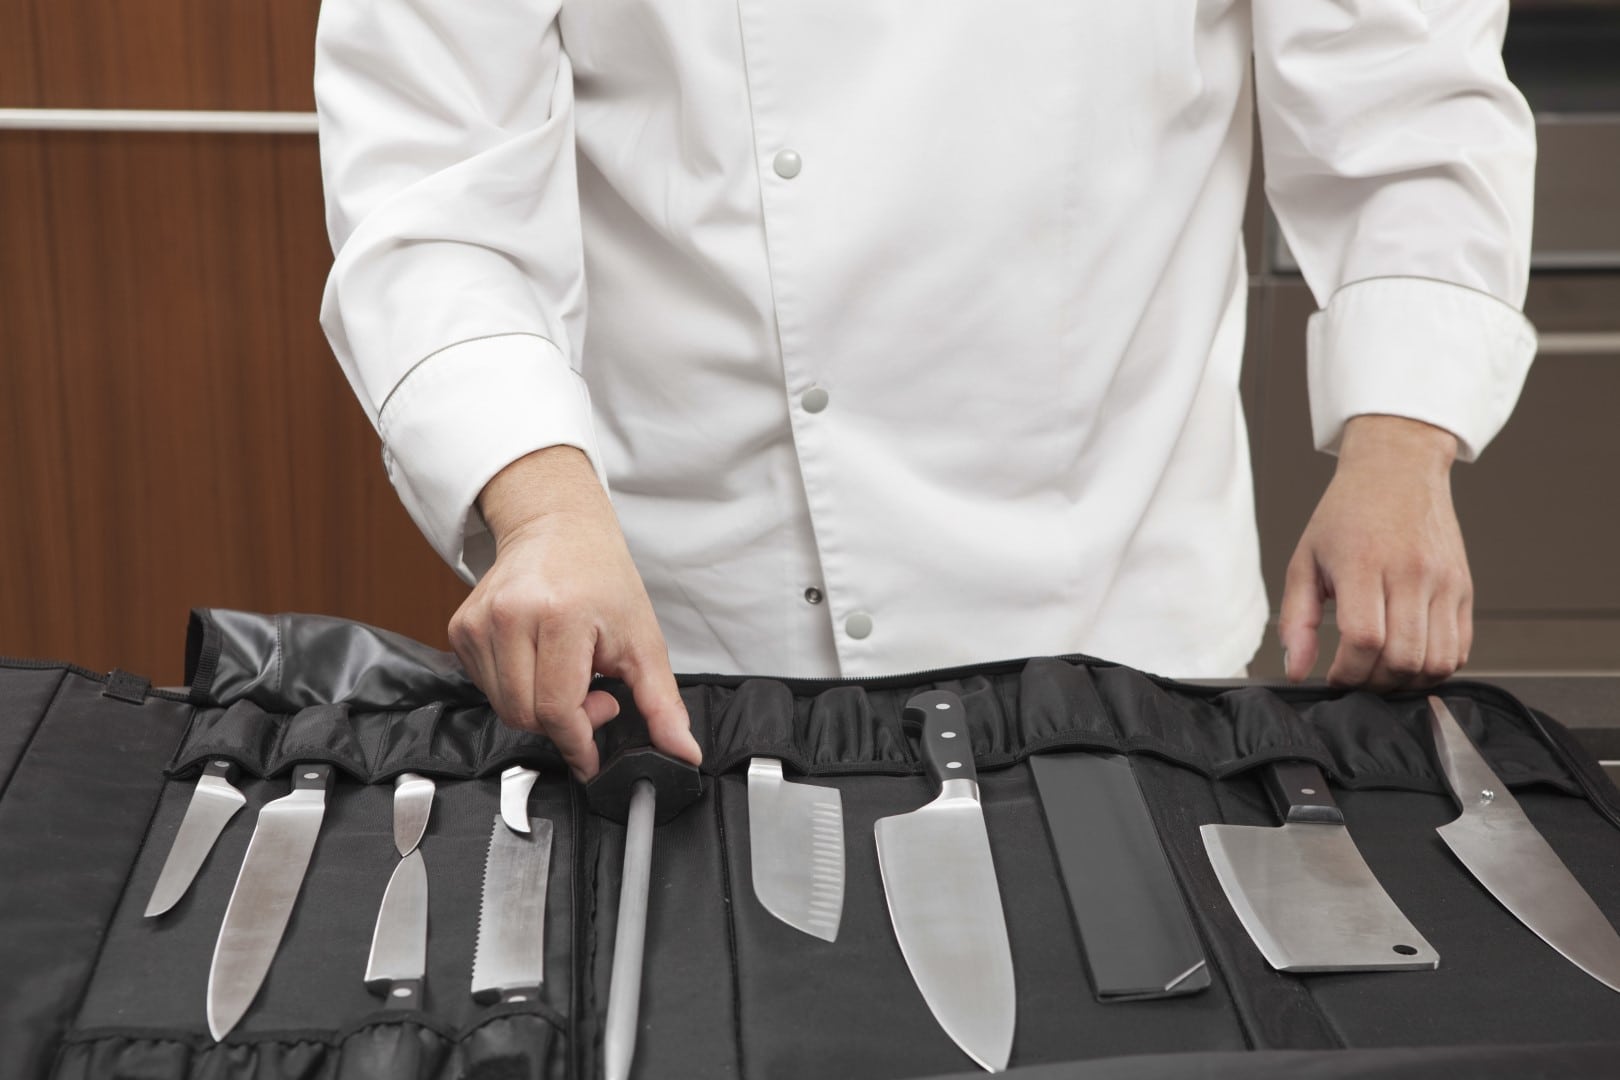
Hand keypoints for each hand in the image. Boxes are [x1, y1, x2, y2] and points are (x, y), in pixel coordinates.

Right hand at [448, 446, 701, 779]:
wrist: (559, 528)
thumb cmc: (602, 579)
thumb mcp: (643, 640)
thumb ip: (661, 702)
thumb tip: (683, 753)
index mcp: (559, 616)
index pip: (556, 710)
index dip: (578, 743)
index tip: (594, 758)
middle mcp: (510, 616)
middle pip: (526, 716)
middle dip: (564, 722)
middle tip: (592, 692)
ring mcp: (479, 622)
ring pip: (504, 707)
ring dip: (539, 706)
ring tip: (566, 672)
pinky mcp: (461, 628)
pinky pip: (486, 688)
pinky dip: (516, 689)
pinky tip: (539, 661)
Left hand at [1278, 415, 1471, 691]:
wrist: (1398, 469)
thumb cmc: (1347, 513)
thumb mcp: (1304, 560)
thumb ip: (1296, 620)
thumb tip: (1296, 671)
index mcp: (1364, 564)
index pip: (1364, 640)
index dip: (1347, 672)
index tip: (1333, 677)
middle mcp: (1411, 573)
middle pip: (1402, 658)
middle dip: (1374, 683)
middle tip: (1355, 676)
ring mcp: (1444, 582)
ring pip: (1436, 662)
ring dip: (1407, 681)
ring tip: (1381, 670)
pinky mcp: (1465, 588)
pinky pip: (1460, 649)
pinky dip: (1435, 667)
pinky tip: (1409, 657)